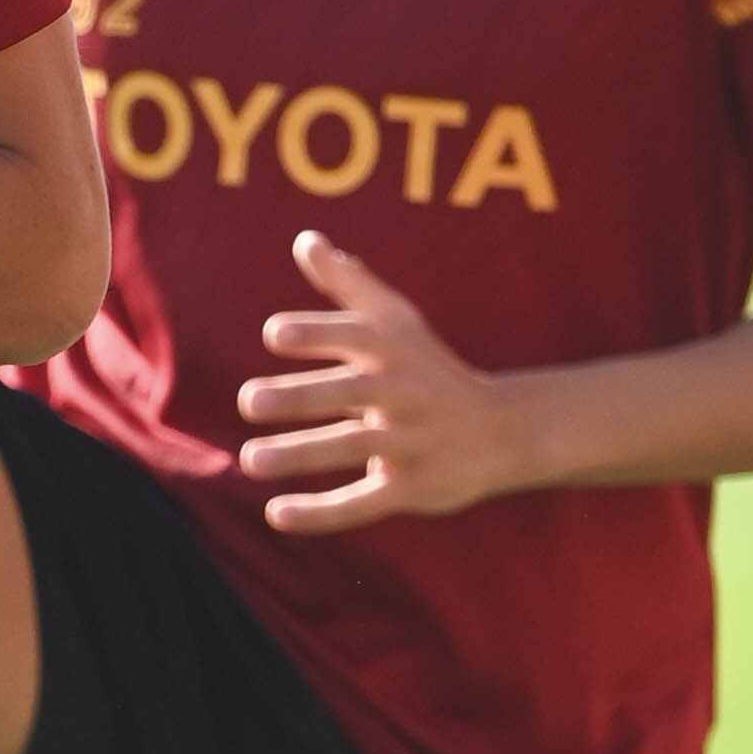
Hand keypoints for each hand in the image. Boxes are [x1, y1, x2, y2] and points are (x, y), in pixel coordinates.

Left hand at [234, 231, 536, 530]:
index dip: (319, 333)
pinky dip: (323, 512)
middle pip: (354, 392)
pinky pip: (365, 502)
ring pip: (355, 447)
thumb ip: (349, 283)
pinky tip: (276, 514)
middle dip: (303, 396)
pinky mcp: (413, 488)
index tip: (274, 334)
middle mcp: (406, 394)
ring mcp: (412, 442)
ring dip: (302, 454)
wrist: (504, 432)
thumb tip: (305, 239)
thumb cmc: (430, 371)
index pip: (358, 335)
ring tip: (249, 459)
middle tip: (248, 400)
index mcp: (397, 351)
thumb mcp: (397, 323)